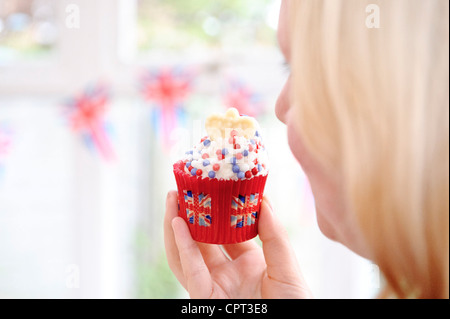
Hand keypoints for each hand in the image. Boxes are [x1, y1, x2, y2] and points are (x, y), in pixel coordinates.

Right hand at [164, 190, 311, 298]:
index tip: (210, 189)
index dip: (215, 212)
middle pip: (198, 242)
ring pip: (184, 256)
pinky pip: (191, 272)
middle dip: (187, 216)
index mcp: (247, 265)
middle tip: (180, 190)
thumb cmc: (294, 305)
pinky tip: (179, 224)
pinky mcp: (207, 300)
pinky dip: (183, 248)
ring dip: (175, 227)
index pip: (225, 233)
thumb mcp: (287, 268)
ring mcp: (214, 287)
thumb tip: (263, 200)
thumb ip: (275, 236)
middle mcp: (226, 275)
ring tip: (172, 200)